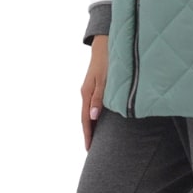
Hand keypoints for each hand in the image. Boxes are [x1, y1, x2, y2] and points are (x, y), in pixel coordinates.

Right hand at [80, 35, 107, 150]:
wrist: (105, 43)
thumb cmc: (107, 60)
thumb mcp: (104, 79)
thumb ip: (99, 97)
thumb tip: (92, 117)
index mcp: (87, 93)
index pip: (85, 119)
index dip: (88, 134)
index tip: (89, 149)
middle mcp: (86, 92)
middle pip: (86, 117)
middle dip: (88, 133)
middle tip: (92, 149)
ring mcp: (90, 89)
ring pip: (89, 111)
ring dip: (91, 125)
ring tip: (96, 138)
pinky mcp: (95, 85)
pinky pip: (93, 104)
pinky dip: (94, 115)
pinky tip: (99, 119)